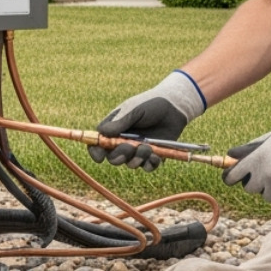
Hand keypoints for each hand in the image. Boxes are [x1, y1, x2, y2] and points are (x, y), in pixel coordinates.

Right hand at [89, 70, 205, 169]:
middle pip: (113, 158)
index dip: (96, 152)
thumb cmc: (150, 104)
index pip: (98, 144)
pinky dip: (150, 164)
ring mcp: (138, 150)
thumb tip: (102, 133)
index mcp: (114, 130)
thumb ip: (120, 122)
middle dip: (119, 156)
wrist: (174, 106)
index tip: (99, 157)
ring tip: (147, 148)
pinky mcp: (153, 156)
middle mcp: (123, 142)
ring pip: (130, 164)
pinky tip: (156, 156)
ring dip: (137, 159)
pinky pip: (147, 167)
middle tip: (129, 148)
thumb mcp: (134, 109)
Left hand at [223, 115, 270, 209]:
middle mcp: (263, 175)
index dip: (231, 178)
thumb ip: (249, 149)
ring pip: (267, 196)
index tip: (233, 178)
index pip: (231, 176)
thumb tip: (230, 155)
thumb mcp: (269, 139)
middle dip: (257, 183)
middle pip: (249, 188)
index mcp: (255, 159)